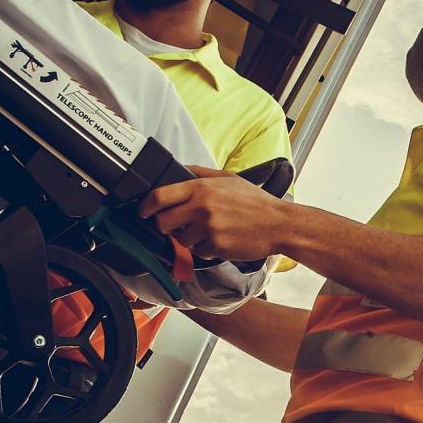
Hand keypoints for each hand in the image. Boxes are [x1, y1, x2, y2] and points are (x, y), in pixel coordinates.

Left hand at [138, 166, 287, 262]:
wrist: (278, 223)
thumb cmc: (255, 201)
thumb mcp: (227, 178)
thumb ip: (200, 173)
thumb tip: (179, 170)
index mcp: (201, 188)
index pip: (159, 196)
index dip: (145, 206)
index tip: (144, 211)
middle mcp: (201, 207)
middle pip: (162, 222)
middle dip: (164, 226)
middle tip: (174, 226)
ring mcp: (208, 229)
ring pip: (181, 240)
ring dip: (189, 238)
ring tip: (208, 231)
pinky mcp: (216, 246)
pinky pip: (199, 251)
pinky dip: (206, 248)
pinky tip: (220, 239)